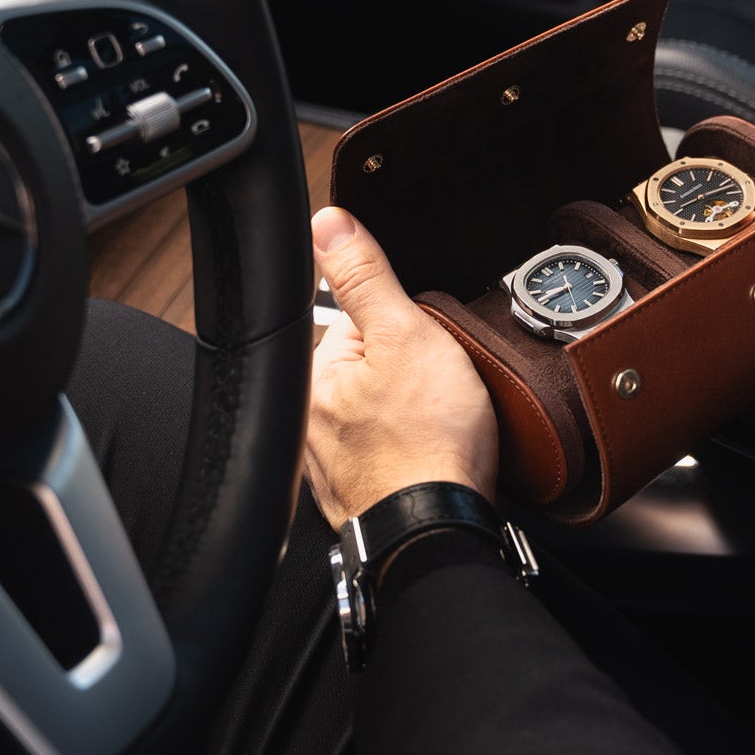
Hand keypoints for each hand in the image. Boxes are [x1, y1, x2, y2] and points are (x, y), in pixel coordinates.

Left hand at [302, 207, 497, 527]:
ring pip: (381, 416)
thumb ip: (367, 276)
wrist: (443, 531)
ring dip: (412, 418)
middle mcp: (310, 425)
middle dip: (407, 375)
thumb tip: (330, 223)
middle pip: (370, 371)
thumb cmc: (430, 445)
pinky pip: (392, 456)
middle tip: (441, 394)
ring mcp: (335, 466)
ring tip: (444, 428)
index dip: (402, 327)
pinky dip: (414, 455)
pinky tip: (437, 459)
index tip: (428, 350)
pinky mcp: (363, 496)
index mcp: (313, 378)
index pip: (356, 322)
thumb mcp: (407, 334)